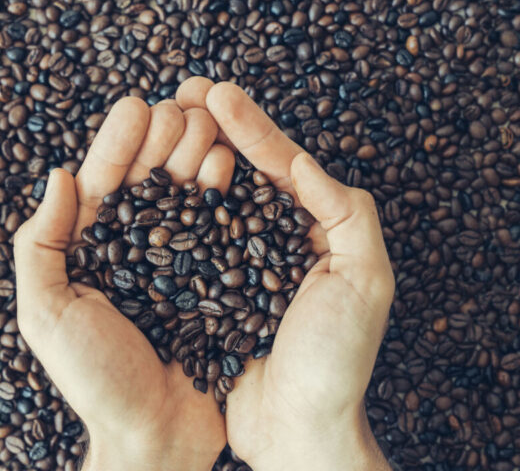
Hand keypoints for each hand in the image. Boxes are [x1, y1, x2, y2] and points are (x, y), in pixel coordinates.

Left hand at [13, 98, 234, 469]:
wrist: (156, 435)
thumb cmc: (95, 381)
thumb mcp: (46, 314)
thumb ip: (40, 245)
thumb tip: (56, 176)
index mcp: (92, 254)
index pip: (103, 186)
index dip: (117, 145)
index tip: (137, 107)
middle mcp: (135, 252)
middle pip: (149, 183)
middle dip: (163, 141)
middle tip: (181, 107)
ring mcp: (177, 265)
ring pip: (185, 199)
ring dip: (195, 158)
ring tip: (208, 125)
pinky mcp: (212, 282)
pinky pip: (217, 232)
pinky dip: (223, 198)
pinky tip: (230, 168)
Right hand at [176, 79, 394, 470]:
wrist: (296, 429)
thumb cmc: (336, 361)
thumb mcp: (365, 281)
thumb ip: (345, 215)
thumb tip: (304, 162)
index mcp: (318, 231)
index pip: (283, 166)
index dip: (252, 128)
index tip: (217, 94)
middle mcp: (279, 240)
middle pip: (246, 172)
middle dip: (216, 129)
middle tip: (184, 91)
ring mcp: (243, 262)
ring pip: (215, 198)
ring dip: (191, 156)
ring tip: (164, 120)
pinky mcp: (213, 288)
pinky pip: (193, 239)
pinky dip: (175, 206)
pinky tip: (154, 181)